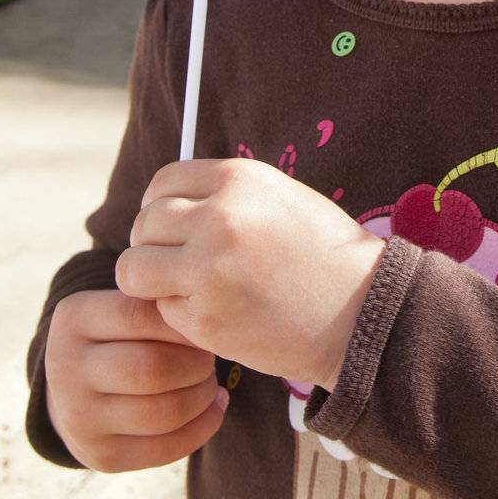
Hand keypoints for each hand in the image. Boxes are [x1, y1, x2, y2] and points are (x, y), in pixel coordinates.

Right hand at [44, 289, 226, 473]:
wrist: (76, 392)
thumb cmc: (118, 336)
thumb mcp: (120, 306)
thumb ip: (156, 299)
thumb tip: (211, 307)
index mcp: (74, 320)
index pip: (141, 316)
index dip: (183, 322)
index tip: (204, 324)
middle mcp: (66, 370)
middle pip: (153, 369)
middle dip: (197, 364)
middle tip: (210, 358)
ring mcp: (79, 419)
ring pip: (164, 412)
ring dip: (203, 396)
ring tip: (210, 383)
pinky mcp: (101, 456)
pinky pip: (166, 448)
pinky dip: (203, 426)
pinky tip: (213, 408)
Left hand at [116, 157, 386, 390]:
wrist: (363, 314)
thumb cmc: (326, 256)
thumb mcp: (281, 199)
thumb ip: (227, 194)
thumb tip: (172, 199)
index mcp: (238, 179)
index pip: (163, 183)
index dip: (160, 205)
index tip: (170, 226)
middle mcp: (217, 217)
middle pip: (143, 223)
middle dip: (153, 244)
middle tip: (177, 263)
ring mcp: (207, 269)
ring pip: (134, 268)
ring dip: (151, 280)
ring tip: (182, 288)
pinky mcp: (204, 318)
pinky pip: (160, 309)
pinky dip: (177, 314)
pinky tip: (214, 313)